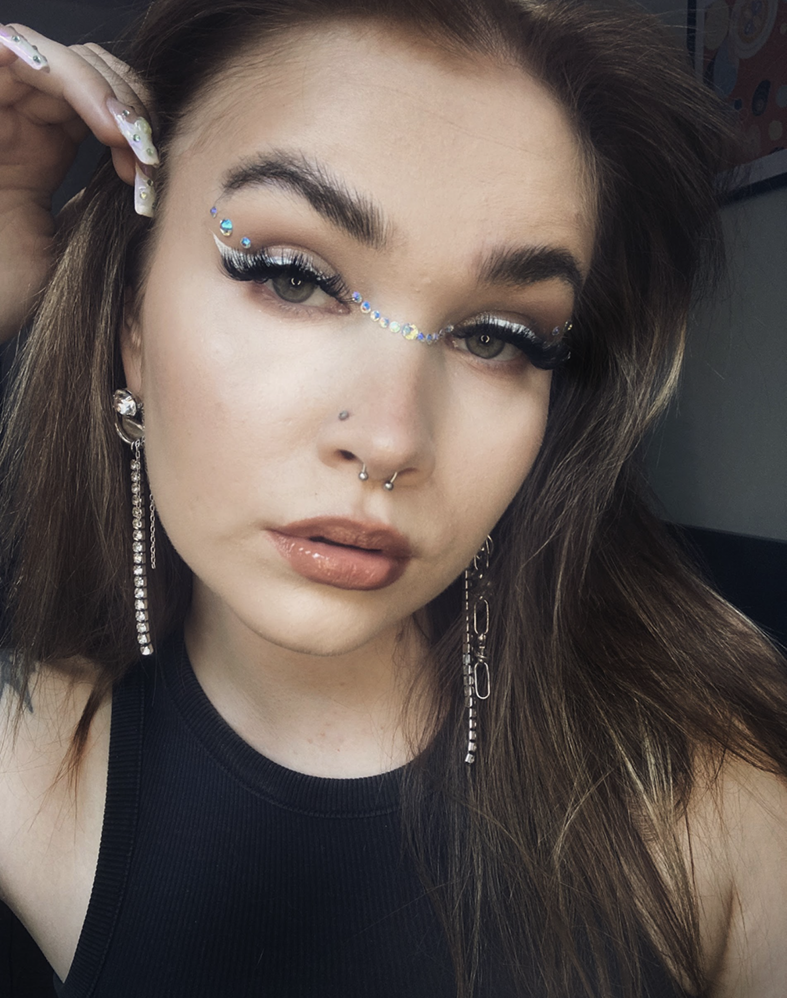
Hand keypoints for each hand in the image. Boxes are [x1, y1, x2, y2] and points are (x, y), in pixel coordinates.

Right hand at [0, 24, 157, 342]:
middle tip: (145, 153)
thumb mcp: (73, 238)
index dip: (134, 119)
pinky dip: (67, 75)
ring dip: (106, 89)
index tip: (151, 170)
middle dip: (127, 100)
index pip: (98, 97)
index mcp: (40, 145)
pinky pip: (14, 52)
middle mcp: (15, 119)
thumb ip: (102, 196)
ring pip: (54, 55)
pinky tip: (103, 119)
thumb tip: (149, 170)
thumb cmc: (9, 286)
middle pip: (82, 66)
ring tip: (127, 139)